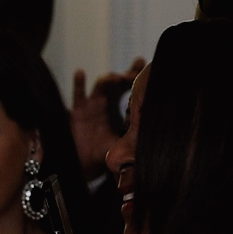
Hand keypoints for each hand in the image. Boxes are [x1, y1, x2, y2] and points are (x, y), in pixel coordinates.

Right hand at [70, 59, 144, 182]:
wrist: (86, 164)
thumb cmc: (105, 153)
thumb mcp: (124, 144)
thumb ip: (136, 141)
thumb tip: (154, 143)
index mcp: (118, 109)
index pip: (130, 89)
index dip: (137, 78)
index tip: (146, 69)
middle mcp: (106, 103)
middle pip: (117, 82)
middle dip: (126, 74)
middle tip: (136, 71)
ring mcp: (91, 105)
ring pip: (101, 86)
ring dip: (109, 79)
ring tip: (118, 78)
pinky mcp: (78, 111)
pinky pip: (78, 95)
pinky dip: (79, 83)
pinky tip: (80, 73)